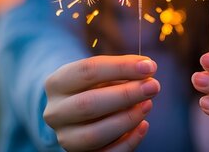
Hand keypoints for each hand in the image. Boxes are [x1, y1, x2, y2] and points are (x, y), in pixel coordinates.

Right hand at [44, 55, 159, 150]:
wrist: (77, 113)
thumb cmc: (95, 87)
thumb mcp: (102, 73)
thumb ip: (122, 70)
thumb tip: (146, 70)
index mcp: (57, 83)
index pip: (88, 71)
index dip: (121, 67)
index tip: (149, 66)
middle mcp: (55, 112)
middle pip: (88, 104)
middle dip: (126, 94)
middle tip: (153, 86)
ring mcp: (65, 137)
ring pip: (94, 134)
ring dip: (127, 118)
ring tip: (148, 105)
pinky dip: (128, 141)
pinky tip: (143, 126)